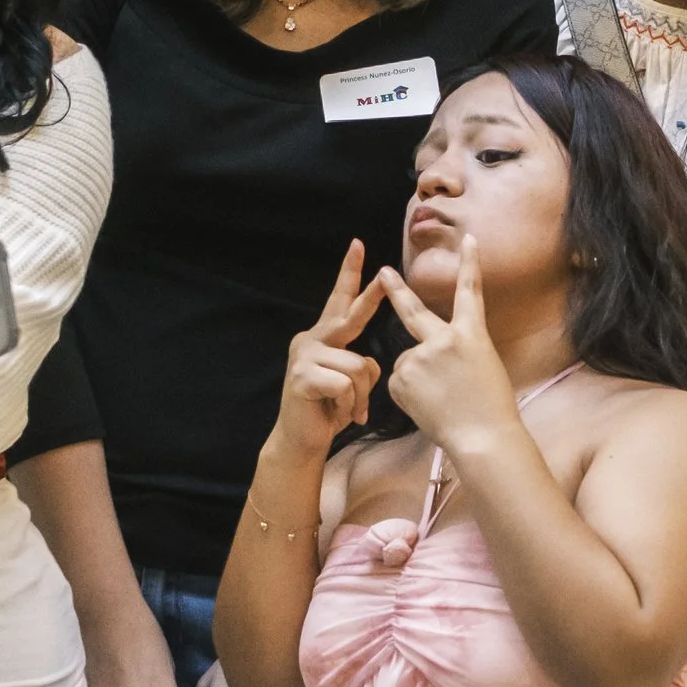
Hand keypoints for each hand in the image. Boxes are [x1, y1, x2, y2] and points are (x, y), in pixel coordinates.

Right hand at [271, 241, 384, 462]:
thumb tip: (369, 362)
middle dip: (370, 297)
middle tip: (385, 275)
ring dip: (361, 395)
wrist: (301, 441)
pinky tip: (336, 414)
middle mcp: (311, 339)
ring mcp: (304, 356)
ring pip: (359, 365)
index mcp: (324, 337)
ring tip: (349, 409)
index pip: (340, 300)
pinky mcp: (302, 376)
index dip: (350, 274)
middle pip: (349, 316)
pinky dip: (350, 405)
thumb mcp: (351, 382)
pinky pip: (346, 385)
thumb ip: (360, 362)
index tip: (358, 245)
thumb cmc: (330, 410)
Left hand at [375, 238, 516, 453]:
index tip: (468, 239)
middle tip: (383, 272)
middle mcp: (442, 339)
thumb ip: (455, 350)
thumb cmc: (490, 407)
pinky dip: (409, 392)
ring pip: (408, 361)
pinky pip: (399, 381)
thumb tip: (427, 352)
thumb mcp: (483, 366)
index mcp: (471, 334)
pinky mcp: (400, 378)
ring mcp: (419, 357)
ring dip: (417, 377)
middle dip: (396, 290)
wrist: (482, 437)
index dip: (470, 264)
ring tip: (441, 398)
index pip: (470, 292)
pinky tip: (428, 405)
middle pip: (413, 312)